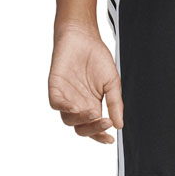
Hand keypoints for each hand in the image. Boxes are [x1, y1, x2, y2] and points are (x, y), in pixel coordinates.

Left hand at [48, 23, 123, 143]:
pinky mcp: (55, 87)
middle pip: (81, 128)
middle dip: (93, 128)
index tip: (110, 139)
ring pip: (68, 119)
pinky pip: (55, 103)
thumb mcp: (112, 83)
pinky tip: (75, 107)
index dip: (101, 136)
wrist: (83, 37)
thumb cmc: (97, 58)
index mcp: (92, 106)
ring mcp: (66, 97)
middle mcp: (78, 105)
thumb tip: (120, 125)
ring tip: (93, 112)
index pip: (94, 128)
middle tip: (105, 121)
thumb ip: (115, 103)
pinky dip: (64, 108)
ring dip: (80, 119)